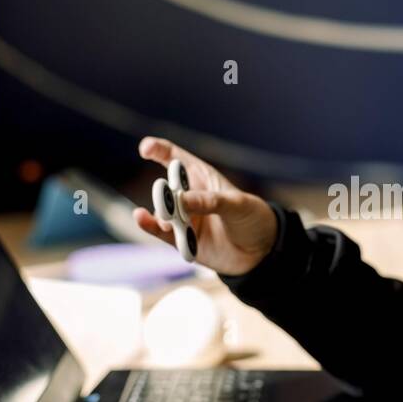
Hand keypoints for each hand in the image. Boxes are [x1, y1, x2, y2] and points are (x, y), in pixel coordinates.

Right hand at [133, 137, 277, 275]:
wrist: (262, 252)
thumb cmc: (252, 218)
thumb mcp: (236, 205)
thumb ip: (209, 202)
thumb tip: (179, 201)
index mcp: (202, 177)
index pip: (174, 158)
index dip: (158, 150)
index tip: (145, 149)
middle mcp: (189, 196)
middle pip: (166, 187)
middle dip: (163, 191)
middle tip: (168, 197)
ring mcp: (184, 218)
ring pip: (163, 211)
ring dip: (163, 212)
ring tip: (170, 220)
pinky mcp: (182, 240)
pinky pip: (160, 232)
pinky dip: (149, 225)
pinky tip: (141, 218)